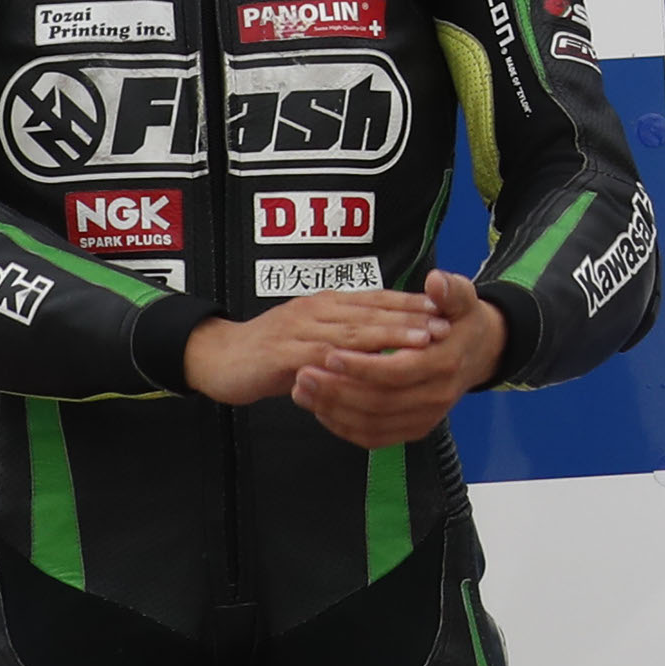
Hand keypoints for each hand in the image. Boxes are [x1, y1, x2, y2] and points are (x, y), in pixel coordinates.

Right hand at [180, 284, 444, 405]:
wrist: (217, 356)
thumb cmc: (269, 348)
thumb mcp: (312, 334)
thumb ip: (345, 332)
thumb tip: (387, 334)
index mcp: (328, 303)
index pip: (377, 298)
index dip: (412, 303)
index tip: (446, 308)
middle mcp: (317, 310)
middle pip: (372, 311)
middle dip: (411, 317)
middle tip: (446, 325)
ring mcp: (300, 330)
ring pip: (352, 331)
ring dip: (390, 335)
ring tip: (421, 341)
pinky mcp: (283, 354)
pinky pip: (320, 358)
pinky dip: (348, 361)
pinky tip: (371, 366)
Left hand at [286, 269, 509, 449]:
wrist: (479, 352)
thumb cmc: (462, 322)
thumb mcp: (463, 300)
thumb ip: (450, 290)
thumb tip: (436, 281)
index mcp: (444, 364)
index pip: (397, 371)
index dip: (361, 366)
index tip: (329, 353)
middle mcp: (435, 397)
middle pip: (378, 402)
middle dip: (336, 390)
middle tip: (302, 373)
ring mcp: (424, 417)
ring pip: (370, 424)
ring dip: (332, 409)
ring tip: (301, 388)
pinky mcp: (413, 430)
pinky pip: (372, 437)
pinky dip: (342, 427)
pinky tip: (320, 408)